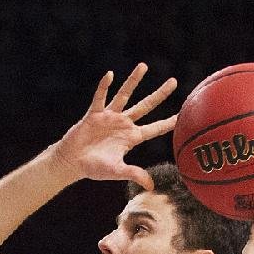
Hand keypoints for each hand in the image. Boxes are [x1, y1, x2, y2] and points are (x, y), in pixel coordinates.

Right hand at [51, 64, 177, 189]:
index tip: (183, 114)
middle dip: (160, 94)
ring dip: (133, 81)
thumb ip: (134, 174)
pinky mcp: (94, 114)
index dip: (168, 122)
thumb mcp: (117, 171)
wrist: (71, 162)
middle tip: (174, 81)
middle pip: (146, 106)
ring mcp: (109, 117)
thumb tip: (151, 187)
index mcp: (131, 138)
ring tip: (144, 66)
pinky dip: (104, 86)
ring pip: (124, 95)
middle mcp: (123, 124)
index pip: (155, 128)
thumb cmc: (94, 168)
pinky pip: (100, 97)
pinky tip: (110, 75)